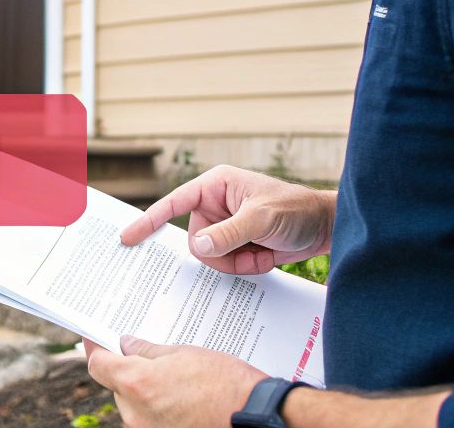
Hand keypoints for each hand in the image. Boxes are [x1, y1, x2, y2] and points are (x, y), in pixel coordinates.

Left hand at [85, 336, 265, 427]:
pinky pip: (150, 420)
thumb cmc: (226, 383)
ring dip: (146, 391)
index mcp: (137, 384)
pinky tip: (181, 398)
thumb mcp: (185, 354)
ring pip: (134, 405)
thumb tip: (128, 345)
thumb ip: (149, 351)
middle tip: (149, 356)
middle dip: (129, 370)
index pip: (98, 365)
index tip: (95, 338)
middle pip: (118, 386)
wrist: (256, 417)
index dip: (96, 348)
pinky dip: (159, 408)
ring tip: (175, 379)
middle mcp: (135, 414)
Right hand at [121, 164, 333, 274]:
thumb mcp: (262, 219)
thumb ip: (229, 233)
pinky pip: (228, 266)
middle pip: (196, 241)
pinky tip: (266, 256)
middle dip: (222, 253)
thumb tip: (197, 247)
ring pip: (211, 258)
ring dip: (237, 262)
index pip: (173, 203)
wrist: (326, 228)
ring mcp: (226, 227)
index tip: (127, 238)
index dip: (149, 221)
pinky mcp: (237, 245)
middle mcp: (216, 205)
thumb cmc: (296, 210)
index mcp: (215, 186)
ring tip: (262, 251)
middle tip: (249, 249)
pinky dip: (247, 267)